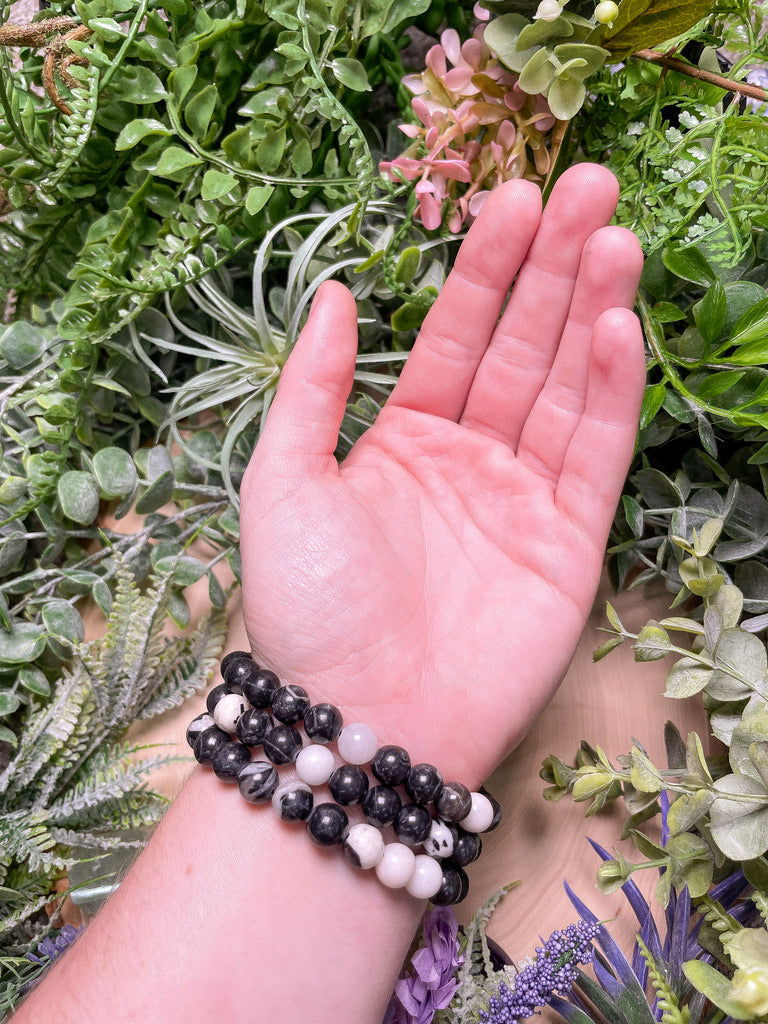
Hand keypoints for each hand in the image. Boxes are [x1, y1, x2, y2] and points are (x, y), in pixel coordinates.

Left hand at [238, 163, 644, 788]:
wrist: (358, 721)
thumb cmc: (308, 608)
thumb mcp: (282, 480)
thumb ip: (311, 386)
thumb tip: (333, 291)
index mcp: (402, 439)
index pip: (455, 335)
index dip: (486, 267)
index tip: (515, 197)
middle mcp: (468, 460)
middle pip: (523, 346)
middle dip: (554, 268)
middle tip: (589, 188)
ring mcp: (522, 499)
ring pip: (567, 388)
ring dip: (593, 313)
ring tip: (615, 238)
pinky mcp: (568, 544)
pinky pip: (594, 456)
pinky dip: (610, 393)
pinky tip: (619, 328)